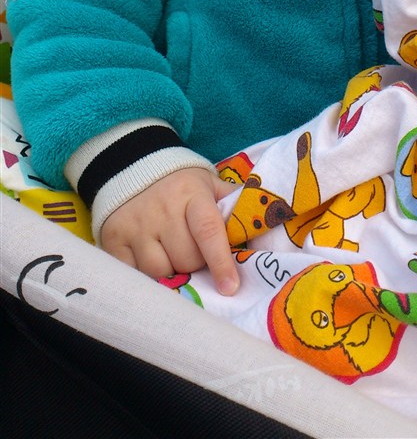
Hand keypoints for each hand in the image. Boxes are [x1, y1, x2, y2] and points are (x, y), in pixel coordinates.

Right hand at [100, 167, 239, 294]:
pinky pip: (133, 274)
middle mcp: (162, 210)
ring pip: (159, 271)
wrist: (131, 164)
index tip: (231, 288)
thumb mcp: (208, 184)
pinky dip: (144, 276)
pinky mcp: (114, 240)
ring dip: (171, 272)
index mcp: (191, 195)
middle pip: (186, 259)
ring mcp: (136, 226)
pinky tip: (149, 262)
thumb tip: (268, 224)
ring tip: (172, 256)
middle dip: (196, 265)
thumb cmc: (180, 183)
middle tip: (195, 254)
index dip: (220, 262)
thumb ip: (233, 204)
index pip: (208, 231)